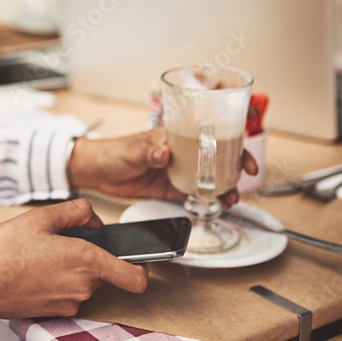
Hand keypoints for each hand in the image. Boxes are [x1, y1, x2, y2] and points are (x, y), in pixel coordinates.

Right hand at [0, 199, 147, 340]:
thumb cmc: (5, 250)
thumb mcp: (41, 217)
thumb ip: (76, 212)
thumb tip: (93, 218)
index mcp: (87, 261)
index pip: (135, 277)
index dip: (141, 268)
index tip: (135, 258)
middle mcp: (84, 287)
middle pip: (104, 273)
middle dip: (90, 258)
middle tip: (60, 243)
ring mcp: (69, 303)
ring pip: (83, 283)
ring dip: (71, 270)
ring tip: (40, 256)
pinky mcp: (53, 312)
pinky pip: (66, 293)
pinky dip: (56, 282)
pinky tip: (33, 272)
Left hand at [68, 127, 256, 206]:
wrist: (96, 171)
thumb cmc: (113, 151)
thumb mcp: (133, 149)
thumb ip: (149, 151)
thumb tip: (164, 152)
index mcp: (175, 136)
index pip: (209, 134)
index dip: (232, 141)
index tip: (245, 152)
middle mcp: (181, 152)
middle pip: (216, 158)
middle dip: (235, 167)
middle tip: (245, 179)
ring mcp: (177, 170)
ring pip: (208, 178)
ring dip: (223, 188)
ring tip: (230, 199)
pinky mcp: (169, 188)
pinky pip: (193, 194)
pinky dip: (205, 200)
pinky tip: (214, 206)